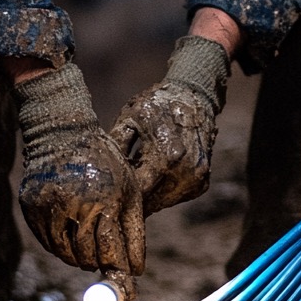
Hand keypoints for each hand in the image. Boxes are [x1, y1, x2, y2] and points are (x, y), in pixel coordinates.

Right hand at [13, 64, 144, 279]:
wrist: (63, 133)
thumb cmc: (105, 162)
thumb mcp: (129, 190)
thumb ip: (133, 231)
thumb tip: (136, 270)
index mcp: (104, 200)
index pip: (110, 251)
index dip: (119, 271)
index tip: (127, 286)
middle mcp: (74, 205)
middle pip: (86, 257)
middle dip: (99, 265)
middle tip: (106, 264)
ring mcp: (49, 207)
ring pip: (64, 253)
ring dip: (80, 258)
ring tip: (90, 250)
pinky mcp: (31, 207)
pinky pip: (47, 241)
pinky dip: (61, 247)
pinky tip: (72, 237)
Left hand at [110, 35, 229, 215]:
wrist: (194, 97)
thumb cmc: (157, 105)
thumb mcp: (130, 118)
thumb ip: (116, 145)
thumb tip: (99, 169)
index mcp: (166, 157)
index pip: (137, 190)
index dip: (121, 192)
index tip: (107, 193)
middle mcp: (186, 172)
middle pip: (151, 201)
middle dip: (133, 198)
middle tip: (117, 194)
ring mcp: (196, 180)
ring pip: (164, 202)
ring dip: (148, 197)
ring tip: (134, 185)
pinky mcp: (202, 183)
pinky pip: (176, 197)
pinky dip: (163, 191)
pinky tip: (153, 178)